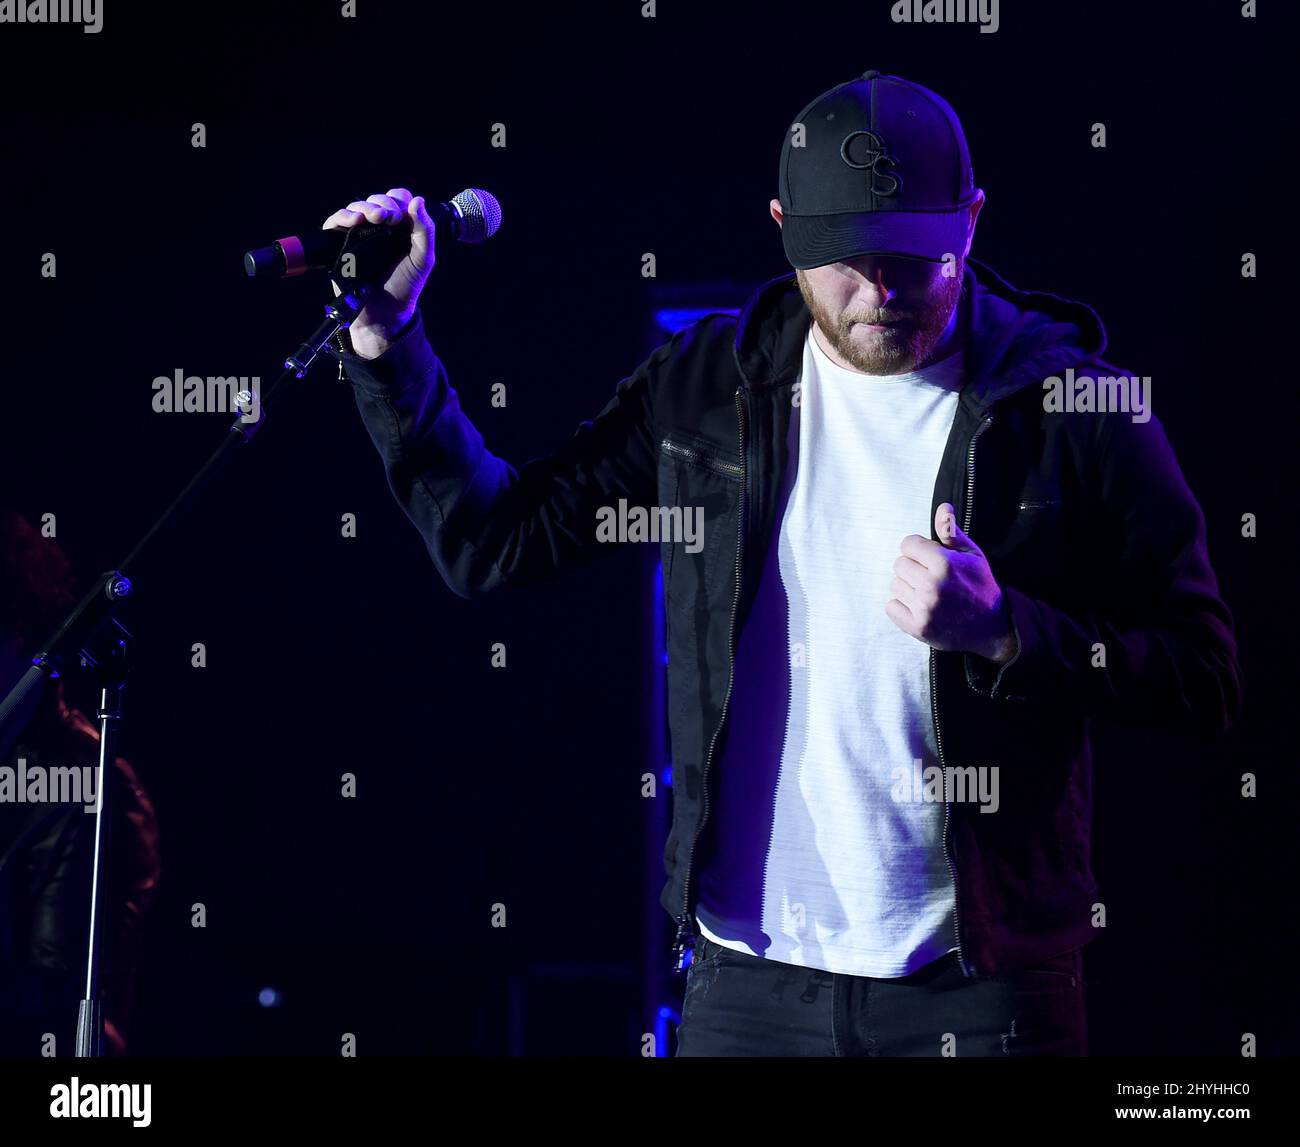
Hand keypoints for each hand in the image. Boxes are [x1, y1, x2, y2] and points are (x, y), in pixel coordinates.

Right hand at [320, 187, 435, 357]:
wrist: (385, 313)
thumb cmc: (405, 286)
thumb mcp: (423, 259)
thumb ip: (425, 230)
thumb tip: (418, 199)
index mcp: (399, 227)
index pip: (397, 199)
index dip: (398, 200)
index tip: (403, 215)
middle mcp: (378, 227)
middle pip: (376, 200)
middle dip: (383, 204)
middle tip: (391, 218)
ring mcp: (358, 234)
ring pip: (357, 207)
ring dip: (366, 207)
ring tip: (376, 217)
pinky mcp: (340, 243)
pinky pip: (336, 221)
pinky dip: (343, 216)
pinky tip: (355, 220)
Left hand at [885, 502, 1015, 663]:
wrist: (992, 627)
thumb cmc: (980, 586)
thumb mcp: (972, 554)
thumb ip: (951, 531)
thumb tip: (942, 507)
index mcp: (944, 563)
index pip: (907, 544)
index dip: (919, 550)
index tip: (931, 559)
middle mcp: (931, 585)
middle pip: (899, 564)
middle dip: (914, 568)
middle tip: (933, 579)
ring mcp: (923, 608)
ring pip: (895, 585)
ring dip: (908, 588)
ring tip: (929, 594)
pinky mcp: (917, 627)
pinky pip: (891, 607)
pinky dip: (902, 608)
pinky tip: (921, 608)